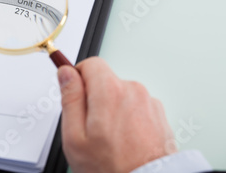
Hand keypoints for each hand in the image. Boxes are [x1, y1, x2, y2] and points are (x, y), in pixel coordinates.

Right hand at [58, 57, 175, 172]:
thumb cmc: (111, 168)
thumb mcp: (75, 136)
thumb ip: (70, 98)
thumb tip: (66, 73)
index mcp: (110, 92)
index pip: (91, 63)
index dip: (78, 77)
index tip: (74, 94)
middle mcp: (133, 91)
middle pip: (105, 81)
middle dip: (94, 98)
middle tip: (90, 128)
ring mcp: (149, 103)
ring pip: (120, 95)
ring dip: (112, 109)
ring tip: (110, 139)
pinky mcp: (159, 115)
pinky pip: (135, 107)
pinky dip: (128, 119)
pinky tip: (124, 141)